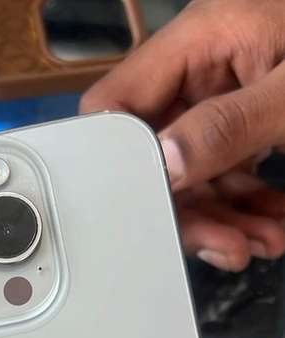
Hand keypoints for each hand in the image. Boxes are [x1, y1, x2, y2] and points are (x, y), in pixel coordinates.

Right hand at [80, 0, 284, 271]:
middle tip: (225, 247)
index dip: (118, 161)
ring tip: (263, 244)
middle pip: (159, 152)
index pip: (120, 104)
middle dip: (191, 208)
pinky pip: (232, 172)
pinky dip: (250, 208)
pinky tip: (272, 230)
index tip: (147, 211)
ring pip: (198, 174)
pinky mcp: (251, 121)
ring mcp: (227, 95)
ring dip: (228, 220)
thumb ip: (228, 125)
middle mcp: (203, 69)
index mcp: (201, 40)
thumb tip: (164, 165)